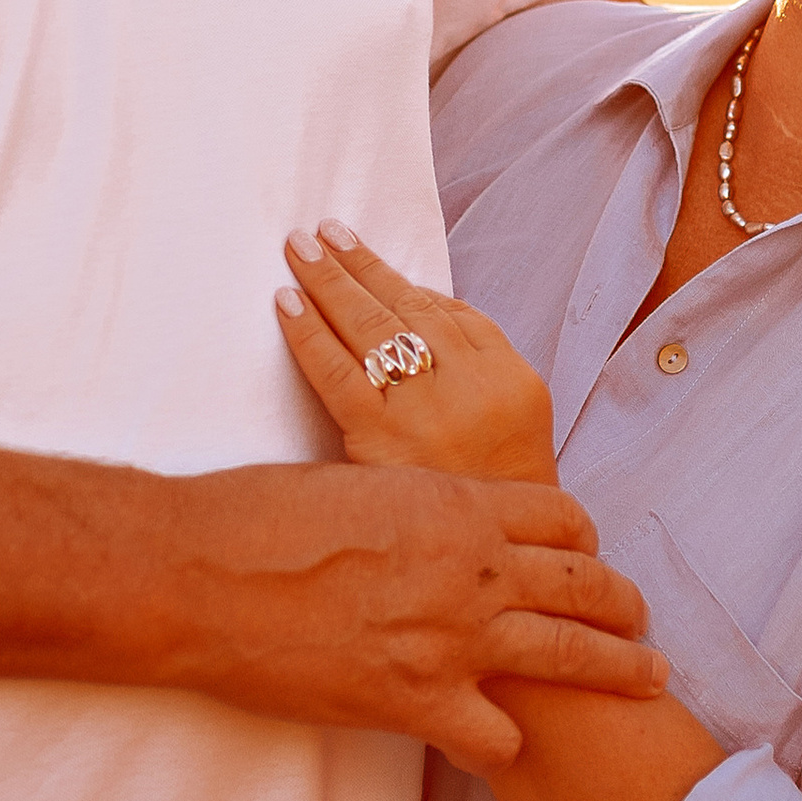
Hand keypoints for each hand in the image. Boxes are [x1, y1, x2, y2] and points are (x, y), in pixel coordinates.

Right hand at [159, 456, 661, 773]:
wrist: (198, 574)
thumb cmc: (258, 518)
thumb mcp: (358, 482)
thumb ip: (416, 503)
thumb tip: (434, 518)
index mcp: (457, 504)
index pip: (560, 515)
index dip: (583, 535)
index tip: (588, 550)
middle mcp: (472, 568)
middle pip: (584, 582)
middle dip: (624, 604)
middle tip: (643, 621)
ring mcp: (451, 639)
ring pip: (569, 655)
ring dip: (618, 670)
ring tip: (648, 680)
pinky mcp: (416, 702)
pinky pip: (497, 739)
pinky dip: (505, 747)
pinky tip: (502, 748)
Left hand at [279, 227, 557, 484]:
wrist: (500, 569)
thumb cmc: (497, 499)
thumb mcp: (515, 428)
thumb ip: (475, 369)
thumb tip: (416, 313)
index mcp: (515, 378)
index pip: (454, 312)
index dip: (406, 283)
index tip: (370, 260)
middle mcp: (476, 385)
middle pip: (410, 308)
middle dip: (362, 265)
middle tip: (323, 231)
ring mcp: (430, 410)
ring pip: (374, 327)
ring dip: (332, 281)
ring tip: (301, 248)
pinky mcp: (384, 437)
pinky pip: (337, 371)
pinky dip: (309, 332)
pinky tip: (287, 303)